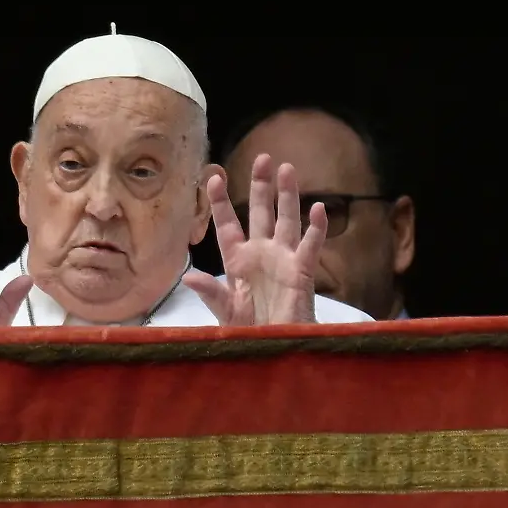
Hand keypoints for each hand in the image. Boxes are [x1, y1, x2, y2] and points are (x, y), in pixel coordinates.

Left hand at [183, 154, 326, 324]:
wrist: (275, 349)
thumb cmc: (249, 331)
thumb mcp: (225, 311)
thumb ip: (210, 292)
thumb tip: (188, 276)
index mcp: (236, 260)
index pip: (227, 224)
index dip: (220, 202)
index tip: (212, 177)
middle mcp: (260, 254)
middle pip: (261, 212)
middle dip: (261, 186)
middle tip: (263, 158)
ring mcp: (283, 260)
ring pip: (286, 221)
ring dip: (288, 196)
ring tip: (288, 169)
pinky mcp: (302, 272)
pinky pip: (310, 247)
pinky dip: (316, 229)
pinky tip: (318, 209)